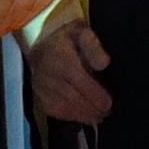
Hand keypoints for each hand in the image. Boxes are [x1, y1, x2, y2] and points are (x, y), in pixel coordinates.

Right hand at [25, 0, 111, 123]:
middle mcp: (49, 74)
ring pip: (65, 107)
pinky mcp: (39, 96)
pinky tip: (84, 116)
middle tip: (106, 112)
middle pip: (74, 98)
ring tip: (98, 116)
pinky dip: (71, 116)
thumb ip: (94, 46)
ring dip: (84, 115)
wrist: (40, 43)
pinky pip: (56, 111)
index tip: (109, 103)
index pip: (80, 82)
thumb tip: (103, 64)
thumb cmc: (66, 39)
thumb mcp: (82, 33)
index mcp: (61, 58)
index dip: (96, 95)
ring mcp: (42, 87)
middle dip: (92, 108)